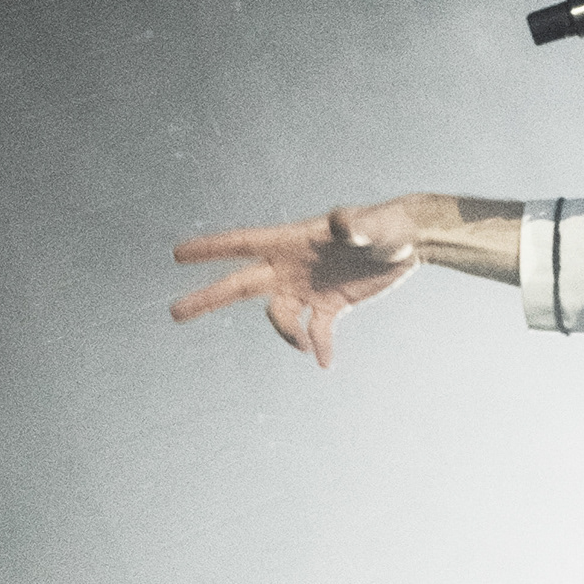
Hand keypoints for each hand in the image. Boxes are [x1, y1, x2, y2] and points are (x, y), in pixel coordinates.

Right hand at [171, 199, 425, 367]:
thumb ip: (354, 224)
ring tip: (308, 347)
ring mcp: (307, 288)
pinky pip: (316, 332)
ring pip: (279, 317)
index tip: (178, 254)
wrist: (409, 242)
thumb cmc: (386, 225)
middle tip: (175, 312)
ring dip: (286, 334)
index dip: (210, 248)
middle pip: (240, 284)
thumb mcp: (371, 224)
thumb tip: (340, 223)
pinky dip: (319, 347)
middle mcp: (291, 266)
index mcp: (290, 241)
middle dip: (208, 298)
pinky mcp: (330, 306)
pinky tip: (326, 361)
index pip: (242, 244)